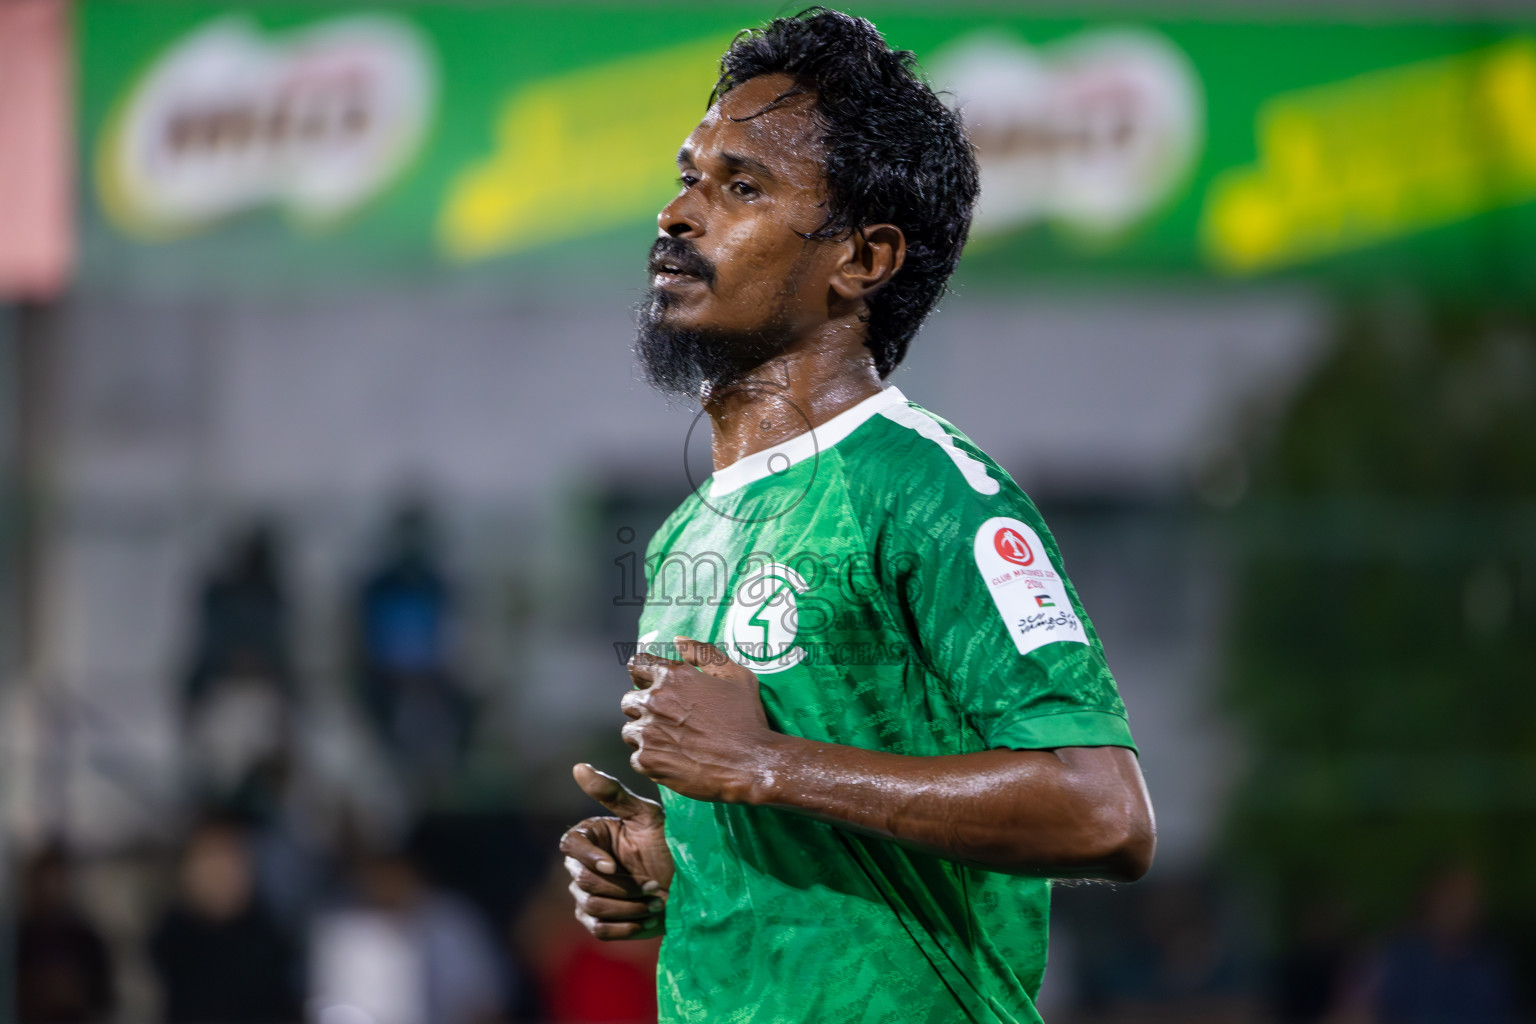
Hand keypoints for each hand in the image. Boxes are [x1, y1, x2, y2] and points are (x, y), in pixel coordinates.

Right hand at [560, 763, 673, 939]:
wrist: (693, 885)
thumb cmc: (672, 845)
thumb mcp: (647, 817)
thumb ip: (613, 794)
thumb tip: (578, 766)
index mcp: (593, 838)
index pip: (569, 846)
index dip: (588, 858)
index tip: (614, 865)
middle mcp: (585, 866)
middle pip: (582, 882)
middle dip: (622, 887)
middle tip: (654, 885)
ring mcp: (590, 895)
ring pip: (591, 907)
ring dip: (629, 907)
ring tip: (656, 901)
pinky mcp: (600, 921)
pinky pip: (598, 929)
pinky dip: (624, 927)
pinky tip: (646, 920)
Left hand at [621, 636, 777, 802]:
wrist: (751, 764)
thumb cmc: (746, 719)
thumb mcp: (735, 675)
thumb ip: (704, 652)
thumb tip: (678, 641)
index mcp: (672, 677)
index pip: (637, 666)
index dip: (643, 675)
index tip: (650, 685)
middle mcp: (654, 701)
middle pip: (629, 701)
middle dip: (644, 708)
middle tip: (668, 720)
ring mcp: (648, 732)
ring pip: (629, 731)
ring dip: (645, 735)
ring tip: (671, 743)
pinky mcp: (647, 760)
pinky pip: (636, 758)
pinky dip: (651, 760)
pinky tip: (673, 760)